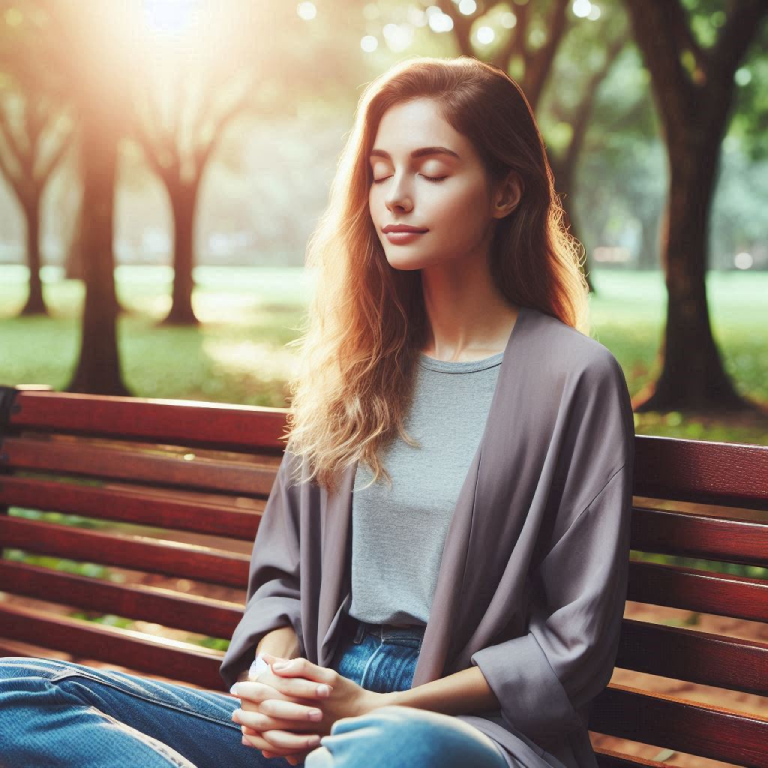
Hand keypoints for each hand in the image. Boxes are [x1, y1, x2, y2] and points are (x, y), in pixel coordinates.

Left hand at [232, 652, 381, 763]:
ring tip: (239, 722)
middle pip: (267, 711)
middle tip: (233, 701)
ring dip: (253, 727)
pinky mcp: (307, 746)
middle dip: (248, 706)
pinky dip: (266, 746)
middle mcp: (303, 715)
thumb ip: (300, 667)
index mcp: (305, 695)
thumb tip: (273, 663)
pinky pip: (282, 749)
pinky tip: (255, 742)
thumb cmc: (345, 692)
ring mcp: (304, 733)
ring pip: (271, 733)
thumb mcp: (326, 674)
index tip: (237, 684)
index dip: (252, 686)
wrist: (366, 717)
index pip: (272, 689)